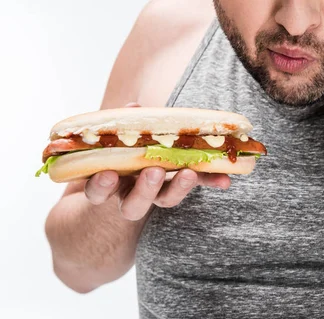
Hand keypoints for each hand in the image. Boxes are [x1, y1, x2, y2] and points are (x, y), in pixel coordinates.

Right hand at [82, 103, 230, 220]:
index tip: (106, 175)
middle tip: (154, 171)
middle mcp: (133, 194)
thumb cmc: (125, 144)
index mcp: (111, 182)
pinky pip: (199, 184)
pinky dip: (211, 180)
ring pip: (166, 200)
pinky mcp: (186, 183)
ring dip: (179, 188)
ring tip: (189, 172)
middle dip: (145, 190)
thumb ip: (129, 123)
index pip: (98, 192)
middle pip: (134, 206)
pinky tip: (225, 180)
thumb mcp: (123, 133)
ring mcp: (161, 191)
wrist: (147, 155)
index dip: (100, 186)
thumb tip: (134, 106)